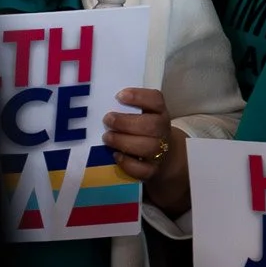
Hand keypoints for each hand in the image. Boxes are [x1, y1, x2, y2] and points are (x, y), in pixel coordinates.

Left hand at [106, 87, 189, 215]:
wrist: (163, 157)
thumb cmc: (144, 132)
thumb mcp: (143, 117)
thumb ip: (128, 110)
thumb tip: (102, 103)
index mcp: (160, 113)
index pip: (156, 100)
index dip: (139, 96)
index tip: (119, 96)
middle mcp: (163, 131)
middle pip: (152, 125)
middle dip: (126, 122)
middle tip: (107, 120)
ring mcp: (160, 152)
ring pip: (148, 147)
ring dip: (124, 141)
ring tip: (107, 138)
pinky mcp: (153, 170)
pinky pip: (142, 169)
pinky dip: (128, 163)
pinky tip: (115, 156)